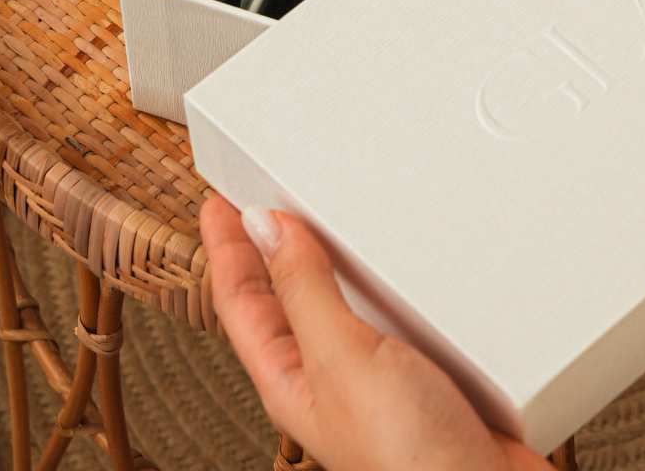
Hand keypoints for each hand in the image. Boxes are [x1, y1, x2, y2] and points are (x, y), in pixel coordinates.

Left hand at [200, 196, 550, 470]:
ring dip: (332, 256)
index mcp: (292, 377)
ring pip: (342, 300)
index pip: (241, 302)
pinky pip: (396, 306)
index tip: (219, 201)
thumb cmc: (411, 457)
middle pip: (284, 297)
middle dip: (268, 248)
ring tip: (322, 216)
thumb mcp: (343, 358)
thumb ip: (304, 292)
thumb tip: (265, 230)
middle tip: (260, 199)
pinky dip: (391, 275)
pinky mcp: (425, 363)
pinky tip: (402, 258)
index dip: (225, 249)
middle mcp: (331, 373)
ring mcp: (378, 370)